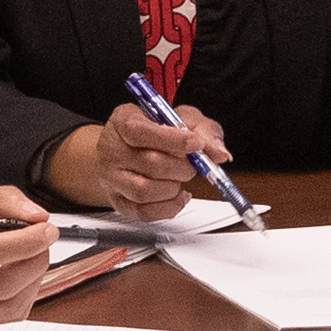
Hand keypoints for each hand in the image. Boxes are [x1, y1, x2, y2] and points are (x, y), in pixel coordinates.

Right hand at [0, 185, 62, 325]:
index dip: (25, 242)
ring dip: (34, 281)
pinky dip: (24, 296)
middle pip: (0, 285)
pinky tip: (21, 276)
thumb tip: (35, 215)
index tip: (46, 228)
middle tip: (44, 241)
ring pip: (8, 307)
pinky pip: (5, 316)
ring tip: (33, 257)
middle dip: (35, 261)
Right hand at [53, 98, 232, 218]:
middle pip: (150, 163)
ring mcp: (112, 177)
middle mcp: (112, 149)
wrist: (126, 149)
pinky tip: (178, 195)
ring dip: (173, 188)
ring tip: (180, 179)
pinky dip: (169, 207)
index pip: (141, 131)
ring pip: (144, 191)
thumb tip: (218, 153)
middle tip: (192, 165)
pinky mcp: (118, 201)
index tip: (196, 144)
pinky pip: (143, 213)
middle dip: (182, 167)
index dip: (173, 140)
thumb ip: (202, 130)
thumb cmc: (155, 131)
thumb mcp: (181, 118)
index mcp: (123, 121)